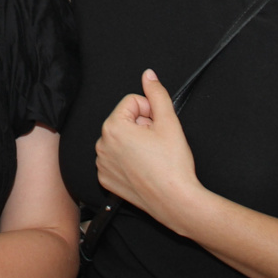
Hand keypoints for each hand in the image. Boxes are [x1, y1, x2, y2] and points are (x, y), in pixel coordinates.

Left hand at [94, 69, 197, 218]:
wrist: (175, 201)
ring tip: (152, 157)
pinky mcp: (106, 179)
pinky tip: (144, 169)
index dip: (150, 111)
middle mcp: (101, 144)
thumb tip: (148, 75)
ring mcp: (102, 164)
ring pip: (121, 139)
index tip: (158, 127)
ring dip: (135, 142)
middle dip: (142, 127)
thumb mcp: (169, 121)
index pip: (132, 102)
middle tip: (157, 143)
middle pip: (125, 120)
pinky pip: (115, 159)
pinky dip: (128, 160)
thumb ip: (157, 94)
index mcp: (113, 127)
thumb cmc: (173, 165)